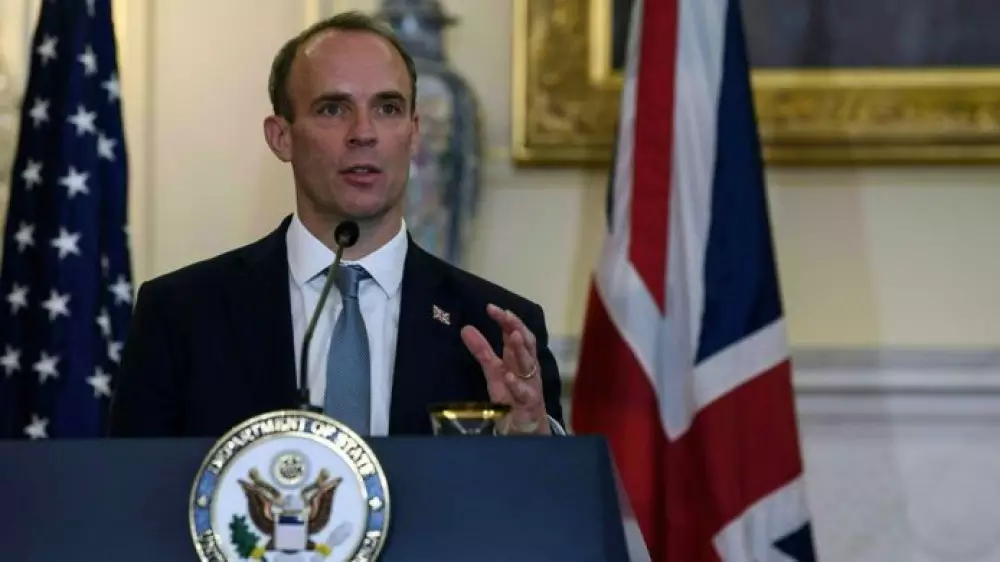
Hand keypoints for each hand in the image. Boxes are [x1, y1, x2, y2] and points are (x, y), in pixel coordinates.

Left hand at [460, 304, 549, 434]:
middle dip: (516, 327)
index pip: (515, 333)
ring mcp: (530, 384)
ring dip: (521, 349)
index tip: (492, 308)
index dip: (506, 320)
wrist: (524, 426)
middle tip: (505, 315)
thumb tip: (465, 328)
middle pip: (526, 343)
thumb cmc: (511, 395)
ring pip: (529, 364)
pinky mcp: (528, 403)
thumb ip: (482, 351)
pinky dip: (517, 384)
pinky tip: (509, 377)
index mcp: (519, 357)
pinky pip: (524, 393)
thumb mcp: (493, 371)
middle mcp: (527, 367)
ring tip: (512, 335)